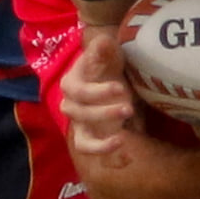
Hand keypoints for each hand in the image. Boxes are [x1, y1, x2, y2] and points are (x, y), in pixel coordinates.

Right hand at [62, 31, 136, 155]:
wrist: (111, 79)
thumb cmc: (108, 65)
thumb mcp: (108, 54)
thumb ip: (103, 49)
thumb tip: (102, 42)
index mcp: (71, 83)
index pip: (79, 91)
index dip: (98, 92)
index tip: (121, 88)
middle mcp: (71, 106)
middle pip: (80, 115)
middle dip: (104, 113)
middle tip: (129, 108)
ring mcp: (79, 125)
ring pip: (82, 140)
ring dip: (102, 142)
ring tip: (124, 137)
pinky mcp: (89, 139)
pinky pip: (92, 153)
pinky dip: (108, 156)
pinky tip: (127, 157)